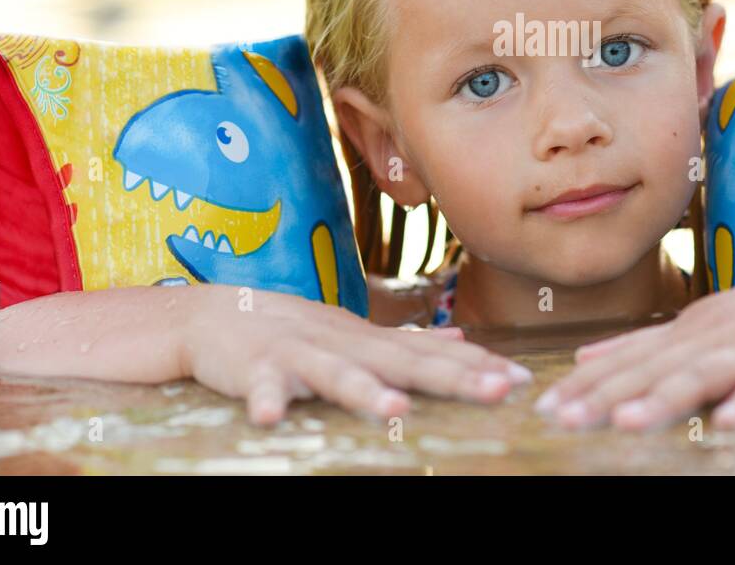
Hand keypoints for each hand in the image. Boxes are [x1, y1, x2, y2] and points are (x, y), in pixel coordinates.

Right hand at [182, 284, 532, 425]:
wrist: (212, 314)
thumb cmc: (290, 330)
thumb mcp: (354, 335)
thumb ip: (405, 342)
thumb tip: (461, 341)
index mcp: (369, 342)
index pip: (432, 354)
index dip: (477, 365)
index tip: (522, 380)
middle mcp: (343, 344)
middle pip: (402, 362)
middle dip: (450, 377)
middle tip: (496, 390)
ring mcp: (298, 354)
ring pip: (336, 373)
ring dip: (364, 392)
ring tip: (396, 412)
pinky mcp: (254, 368)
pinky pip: (261, 388)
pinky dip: (266, 401)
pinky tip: (272, 421)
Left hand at [533, 275, 734, 430]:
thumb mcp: (694, 326)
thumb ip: (641, 345)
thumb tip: (580, 358)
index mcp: (683, 332)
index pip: (627, 361)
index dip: (586, 385)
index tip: (545, 407)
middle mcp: (710, 336)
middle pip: (653, 370)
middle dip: (607, 395)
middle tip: (563, 419)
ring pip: (703, 374)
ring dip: (665, 398)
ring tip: (626, 422)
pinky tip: (728, 423)